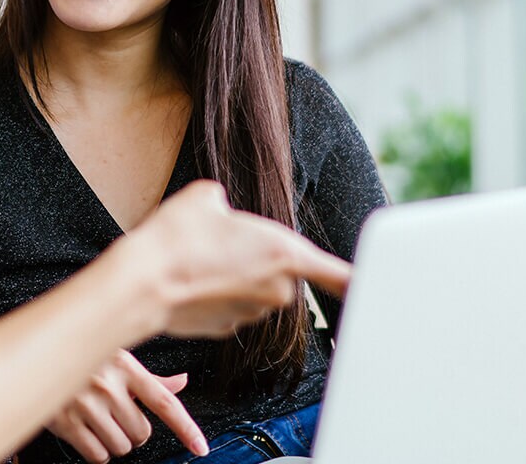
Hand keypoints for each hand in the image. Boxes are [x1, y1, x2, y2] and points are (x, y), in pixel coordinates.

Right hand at [43, 350, 208, 463]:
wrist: (35, 355)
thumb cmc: (81, 356)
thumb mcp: (117, 358)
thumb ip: (150, 377)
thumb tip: (182, 383)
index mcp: (125, 368)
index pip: (165, 402)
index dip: (186, 428)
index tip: (200, 447)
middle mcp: (108, 386)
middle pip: (142, 433)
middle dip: (133, 431)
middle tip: (118, 416)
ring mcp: (86, 405)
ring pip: (122, 447)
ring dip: (115, 441)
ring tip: (100, 420)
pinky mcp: (67, 423)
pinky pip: (98, 455)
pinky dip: (97, 450)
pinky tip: (88, 431)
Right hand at [126, 180, 351, 337]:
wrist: (144, 282)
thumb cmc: (178, 237)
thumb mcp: (207, 196)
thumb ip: (228, 204)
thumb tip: (221, 211)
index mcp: (285, 254)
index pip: (339, 275)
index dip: (362, 282)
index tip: (381, 292)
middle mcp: (277, 289)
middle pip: (283, 272)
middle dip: (259, 259)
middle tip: (223, 242)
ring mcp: (253, 312)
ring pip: (255, 289)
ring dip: (236, 277)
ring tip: (200, 260)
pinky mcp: (228, 328)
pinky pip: (232, 306)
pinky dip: (217, 295)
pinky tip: (192, 281)